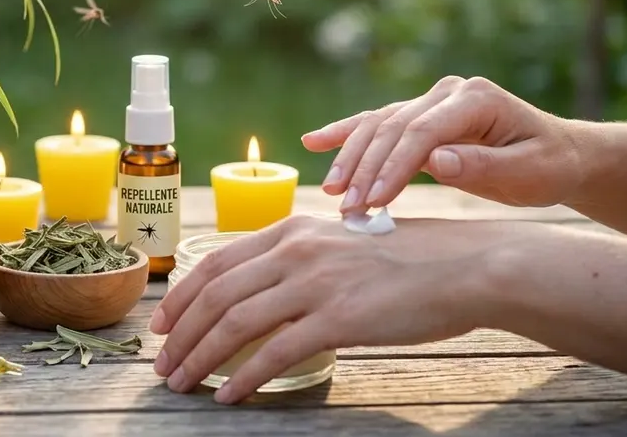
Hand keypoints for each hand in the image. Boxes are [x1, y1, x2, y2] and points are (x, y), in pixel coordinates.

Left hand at [149, 215, 521, 402]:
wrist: (465, 267)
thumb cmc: (407, 260)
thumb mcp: (340, 243)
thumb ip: (298, 258)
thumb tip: (258, 289)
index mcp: (292, 229)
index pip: (216, 262)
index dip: (181, 296)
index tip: (161, 325)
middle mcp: (296, 250)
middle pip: (216, 295)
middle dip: (180, 334)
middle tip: (162, 364)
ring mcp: (316, 283)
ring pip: (235, 323)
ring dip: (200, 357)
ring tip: (181, 382)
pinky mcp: (339, 317)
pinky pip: (275, 351)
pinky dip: (244, 376)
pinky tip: (228, 395)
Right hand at [301, 76, 582, 211]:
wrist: (558, 154)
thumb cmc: (548, 166)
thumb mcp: (530, 172)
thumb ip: (485, 165)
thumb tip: (436, 161)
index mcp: (475, 98)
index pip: (421, 131)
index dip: (394, 166)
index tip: (373, 200)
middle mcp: (447, 92)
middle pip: (392, 127)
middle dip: (365, 168)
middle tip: (346, 207)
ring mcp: (429, 101)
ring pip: (377, 125)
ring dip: (350, 159)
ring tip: (332, 192)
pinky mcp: (417, 117)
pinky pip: (375, 123)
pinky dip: (344, 134)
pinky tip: (313, 141)